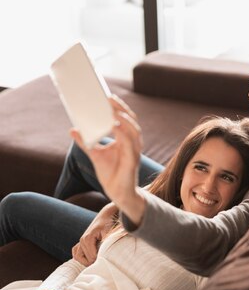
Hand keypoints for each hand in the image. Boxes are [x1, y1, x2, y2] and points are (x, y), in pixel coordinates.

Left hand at [71, 95, 145, 225]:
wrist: (118, 193)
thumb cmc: (110, 173)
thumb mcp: (95, 154)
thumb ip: (85, 142)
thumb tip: (72, 129)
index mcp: (126, 139)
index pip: (126, 119)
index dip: (119, 107)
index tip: (108, 97)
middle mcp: (133, 143)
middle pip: (131, 120)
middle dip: (121, 109)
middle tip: (109, 99)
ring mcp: (134, 151)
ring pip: (134, 130)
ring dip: (124, 119)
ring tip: (113, 110)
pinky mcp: (132, 161)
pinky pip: (130, 144)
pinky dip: (123, 134)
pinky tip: (115, 126)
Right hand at [72, 202, 117, 264]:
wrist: (105, 216)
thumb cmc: (108, 225)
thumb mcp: (109, 233)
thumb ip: (105, 243)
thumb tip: (103, 254)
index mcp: (87, 239)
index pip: (91, 258)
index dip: (99, 260)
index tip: (106, 256)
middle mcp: (82, 240)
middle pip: (85, 260)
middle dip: (94, 261)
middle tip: (102, 259)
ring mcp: (80, 241)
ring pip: (78, 258)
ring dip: (86, 261)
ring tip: (96, 259)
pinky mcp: (80, 243)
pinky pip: (76, 254)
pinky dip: (81, 258)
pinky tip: (89, 257)